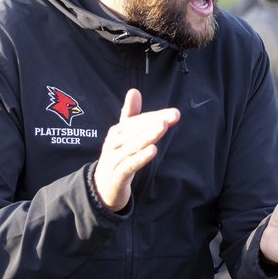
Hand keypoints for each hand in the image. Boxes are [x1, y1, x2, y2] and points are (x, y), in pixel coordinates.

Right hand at [92, 89, 179, 210]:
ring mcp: (113, 159)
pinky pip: (129, 165)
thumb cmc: (118, 157)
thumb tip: (134, 91)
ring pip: (132, 146)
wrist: (103, 188)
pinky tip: (152, 150)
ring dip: (147, 137)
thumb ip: (130, 115)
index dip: (155, 116)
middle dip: (154, 123)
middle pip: (135, 131)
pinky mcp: (116, 176)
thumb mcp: (123, 136)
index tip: (174, 113)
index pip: (138, 121)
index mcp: (117, 132)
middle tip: (172, 116)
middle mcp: (113, 143)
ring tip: (162, 128)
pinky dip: (140, 158)